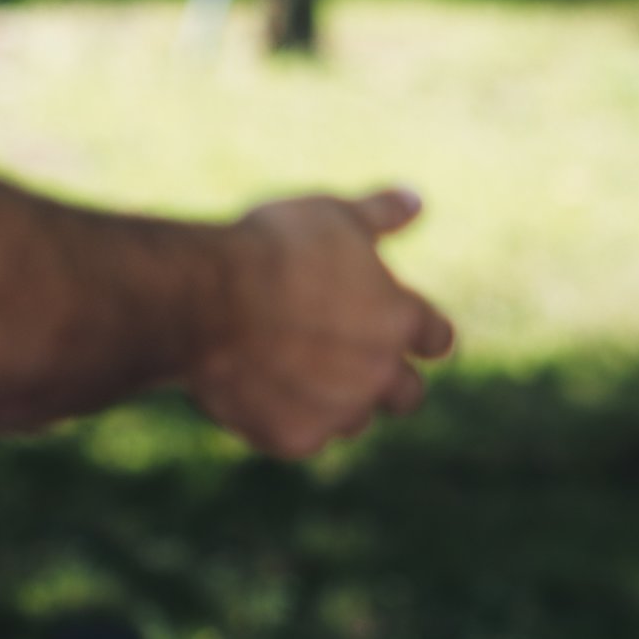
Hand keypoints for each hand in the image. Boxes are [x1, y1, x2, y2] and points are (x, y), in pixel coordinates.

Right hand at [189, 188, 455, 458]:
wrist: (202, 300)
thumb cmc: (269, 249)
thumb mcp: (329, 216)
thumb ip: (379, 214)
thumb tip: (415, 200)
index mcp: (401, 320)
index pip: (436, 339)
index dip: (418, 334)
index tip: (395, 327)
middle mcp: (382, 373)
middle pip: (407, 394)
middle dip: (387, 381)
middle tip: (348, 360)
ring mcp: (340, 411)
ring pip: (355, 420)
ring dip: (336, 402)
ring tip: (290, 371)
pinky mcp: (296, 439)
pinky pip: (302, 437)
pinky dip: (285, 419)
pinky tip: (255, 391)